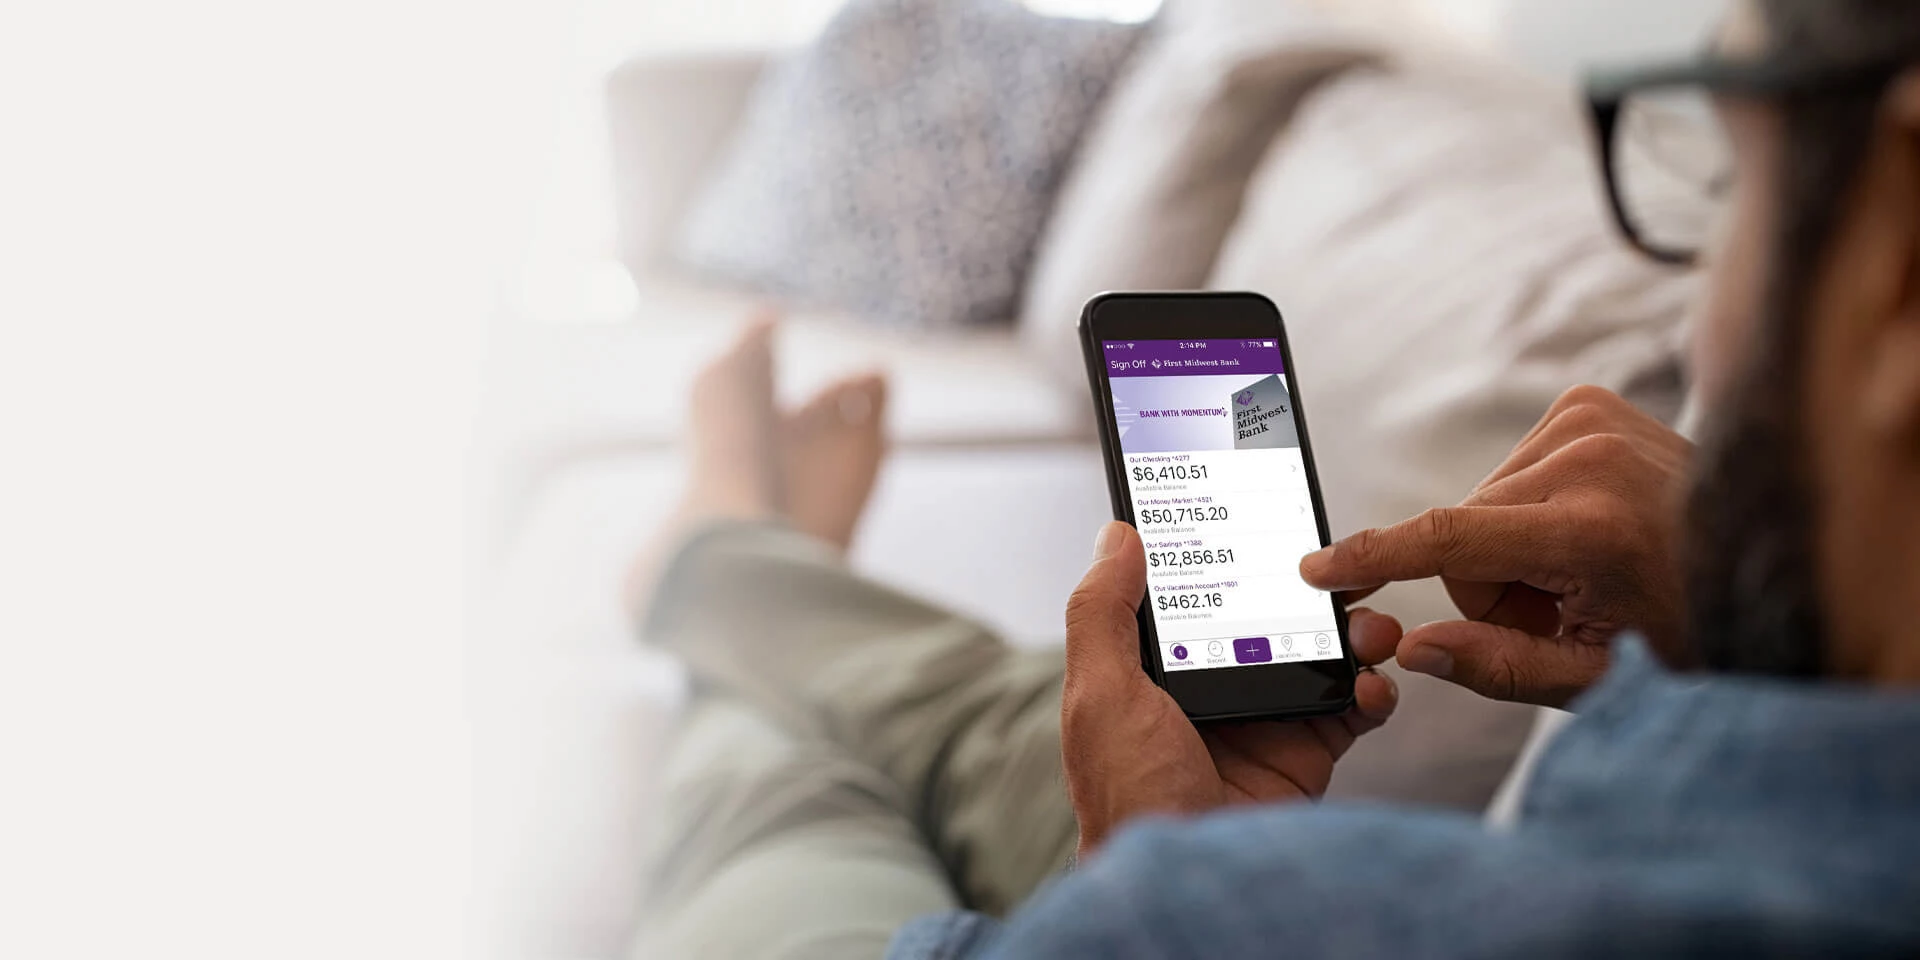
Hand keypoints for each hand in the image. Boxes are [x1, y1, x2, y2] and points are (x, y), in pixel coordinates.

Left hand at [1062, 522, 1399, 859]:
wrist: (1189, 888)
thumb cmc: (1128, 796)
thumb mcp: (1100, 694)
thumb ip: (1104, 612)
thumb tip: (1117, 535)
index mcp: (1159, 670)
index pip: (1201, 596)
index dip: (1234, 559)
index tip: (1267, 518)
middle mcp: (1215, 689)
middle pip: (1274, 617)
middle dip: (1313, 590)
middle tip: (1343, 570)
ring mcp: (1265, 722)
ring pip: (1321, 654)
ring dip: (1354, 632)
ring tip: (1369, 626)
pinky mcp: (1306, 756)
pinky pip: (1352, 710)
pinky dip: (1373, 691)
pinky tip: (1371, 685)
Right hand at [1300, 386, 1689, 706]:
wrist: (1770, 558)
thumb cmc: (1691, 629)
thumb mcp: (1596, 676)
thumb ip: (1496, 666)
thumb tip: (1412, 650)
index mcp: (1591, 530)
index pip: (1448, 539)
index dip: (1374, 556)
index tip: (1317, 566)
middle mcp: (1589, 459)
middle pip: (1462, 532)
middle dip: (1490, 581)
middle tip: (1564, 607)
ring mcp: (1592, 419)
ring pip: (1482, 501)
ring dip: (1513, 544)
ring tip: (1587, 567)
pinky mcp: (1590, 402)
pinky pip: (1510, 467)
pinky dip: (1532, 506)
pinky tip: (1587, 526)